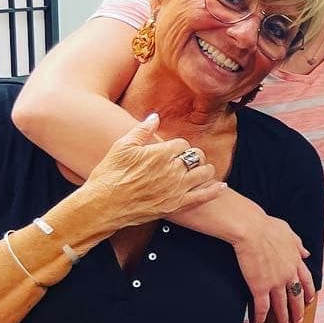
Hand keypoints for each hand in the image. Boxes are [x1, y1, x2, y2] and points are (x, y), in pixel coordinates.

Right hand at [84, 115, 222, 228]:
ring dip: (204, 170)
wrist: (102, 206)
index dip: (178, 146)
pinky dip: (215, 191)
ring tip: (199, 170)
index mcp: (160, 153)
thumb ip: (141, 130)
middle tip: (188, 159)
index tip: (172, 151)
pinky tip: (221, 187)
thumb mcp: (121, 147)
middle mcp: (172, 170)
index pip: (182, 143)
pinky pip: (204, 196)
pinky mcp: (177, 205)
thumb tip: (155, 116)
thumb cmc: (109, 176)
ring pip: (205, 173)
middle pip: (197, 156)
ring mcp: (177, 188)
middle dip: (194, 156)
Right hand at [233, 213, 313, 322]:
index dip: (308, 291)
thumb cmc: (267, 227)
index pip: (306, 280)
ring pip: (281, 305)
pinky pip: (262, 307)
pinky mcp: (259, 287)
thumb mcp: (289, 233)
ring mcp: (275, 282)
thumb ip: (298, 245)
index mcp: (295, 261)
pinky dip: (260, 317)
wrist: (251, 230)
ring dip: (283, 317)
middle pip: (296, 296)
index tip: (310, 300)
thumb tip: (307, 253)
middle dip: (299, 309)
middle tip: (299, 320)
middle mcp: (288, 274)